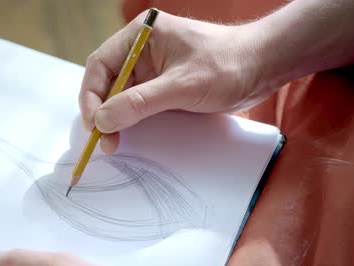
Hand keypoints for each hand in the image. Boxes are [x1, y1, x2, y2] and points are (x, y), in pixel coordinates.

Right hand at [79, 9, 267, 153]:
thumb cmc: (228, 65)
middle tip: (102, 139)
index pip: (101, 64)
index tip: (93, 122)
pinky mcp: (162, 86)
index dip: (91, 94)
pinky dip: (130, 121)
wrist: (262, 68)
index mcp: (141, 35)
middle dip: (102, 111)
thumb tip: (103, 119)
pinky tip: (127, 135)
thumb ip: (140, 103)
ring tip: (113, 142)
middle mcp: (141, 50)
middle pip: (107, 82)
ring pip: (120, 96)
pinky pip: (137, 104)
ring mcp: (152, 69)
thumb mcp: (182, 85)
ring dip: (114, 119)